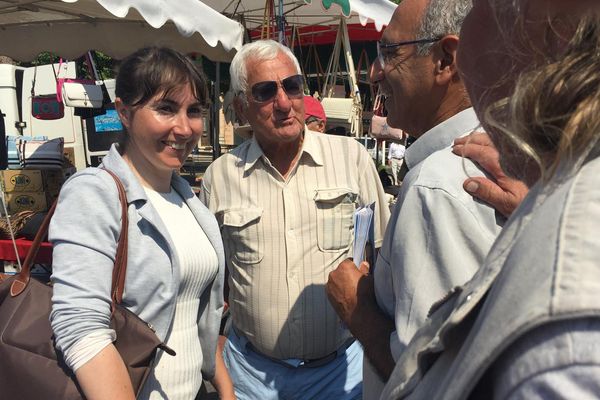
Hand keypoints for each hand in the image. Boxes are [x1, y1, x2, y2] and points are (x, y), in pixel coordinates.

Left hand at [327, 259, 396, 378]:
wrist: (358, 313)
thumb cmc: (365, 295)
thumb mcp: (369, 279)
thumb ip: (364, 269)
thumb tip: (363, 265)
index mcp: (344, 267)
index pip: (349, 261)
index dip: (354, 266)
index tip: (358, 271)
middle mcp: (334, 274)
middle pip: (341, 270)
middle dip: (346, 274)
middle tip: (355, 282)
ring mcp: (329, 285)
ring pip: (336, 280)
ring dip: (341, 283)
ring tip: (351, 291)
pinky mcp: (328, 294)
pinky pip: (333, 289)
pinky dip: (338, 291)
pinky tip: (346, 297)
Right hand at [453, 132, 528, 217]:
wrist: (555, 201)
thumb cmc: (530, 205)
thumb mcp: (507, 204)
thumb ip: (487, 192)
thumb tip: (467, 181)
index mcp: (504, 166)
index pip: (481, 152)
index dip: (467, 150)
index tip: (455, 149)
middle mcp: (511, 156)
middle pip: (488, 141)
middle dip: (471, 140)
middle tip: (457, 141)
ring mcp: (520, 154)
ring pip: (498, 138)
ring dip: (482, 137)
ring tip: (470, 138)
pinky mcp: (528, 154)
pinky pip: (507, 141)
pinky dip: (495, 137)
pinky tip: (492, 140)